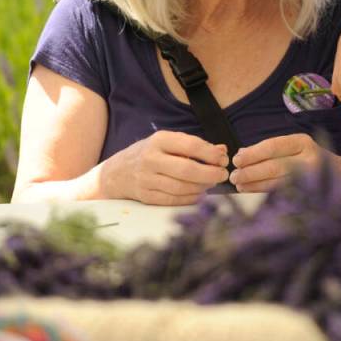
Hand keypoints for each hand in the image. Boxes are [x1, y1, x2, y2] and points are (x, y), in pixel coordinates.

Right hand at [105, 130, 228, 205]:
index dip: (211, 154)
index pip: (191, 145)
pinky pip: (173, 200)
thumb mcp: (168, 142)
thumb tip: (222, 151)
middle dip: (210, 174)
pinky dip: (190, 198)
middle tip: (223, 175)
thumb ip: (195, 145)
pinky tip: (199, 194)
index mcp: (159, 140)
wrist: (117, 172)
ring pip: (181, 187)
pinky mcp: (146, 196)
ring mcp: (146, 179)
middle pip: (187, 170)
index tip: (223, 159)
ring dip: (202, 187)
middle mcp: (151, 159)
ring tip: (211, 183)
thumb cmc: (150, 154)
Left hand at [229, 134, 340, 192]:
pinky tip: (253, 191)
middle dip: (251, 172)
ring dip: (255, 184)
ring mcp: (312, 178)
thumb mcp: (293, 147)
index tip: (237, 159)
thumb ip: (270, 150)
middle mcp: (309, 158)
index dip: (253, 154)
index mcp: (302, 142)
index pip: (274, 147)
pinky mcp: (311, 194)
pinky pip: (284, 193)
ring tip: (239, 185)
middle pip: (275, 166)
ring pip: (278, 182)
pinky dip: (265, 192)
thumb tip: (242, 154)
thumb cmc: (308, 159)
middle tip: (234, 176)